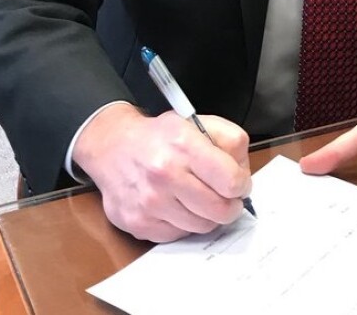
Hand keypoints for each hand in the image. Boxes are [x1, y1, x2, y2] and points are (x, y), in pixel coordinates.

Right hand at [72, 103, 251, 241]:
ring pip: (202, 227)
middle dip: (230, 205)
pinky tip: (177, 204)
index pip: (231, 181)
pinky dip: (184, 223)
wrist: (112, 148)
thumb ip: (229, 140)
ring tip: (200, 197)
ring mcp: (150, 202)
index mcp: (183, 144)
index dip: (242, 184)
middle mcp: (165, 174)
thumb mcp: (198, 122)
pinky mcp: (139, 223)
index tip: (239, 182)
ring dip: (207, 215)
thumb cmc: (161, 136)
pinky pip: (179, 235)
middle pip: (220, 210)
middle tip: (227, 197)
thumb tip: (243, 174)